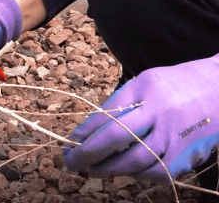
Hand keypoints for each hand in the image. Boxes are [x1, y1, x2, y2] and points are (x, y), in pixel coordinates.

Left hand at [63, 54, 218, 182]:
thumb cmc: (174, 85)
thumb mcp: (143, 83)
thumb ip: (119, 105)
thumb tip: (89, 131)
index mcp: (145, 89)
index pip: (106, 115)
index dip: (84, 134)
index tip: (69, 144)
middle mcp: (160, 112)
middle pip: (117, 138)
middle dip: (89, 154)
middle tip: (72, 163)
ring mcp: (176, 135)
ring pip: (135, 161)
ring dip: (110, 169)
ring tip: (95, 170)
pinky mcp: (189, 154)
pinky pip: (157, 172)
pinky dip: (138, 174)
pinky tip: (128, 171)